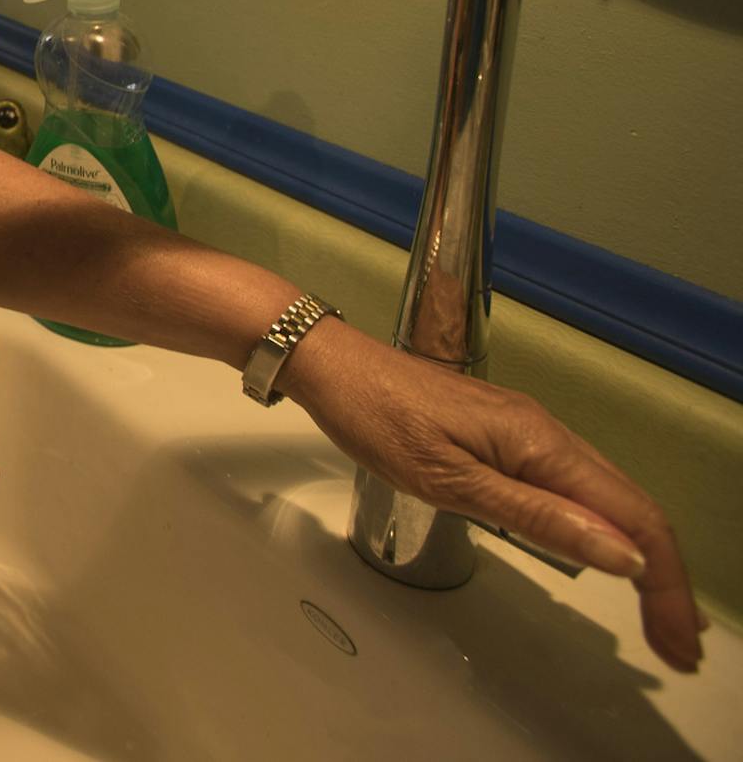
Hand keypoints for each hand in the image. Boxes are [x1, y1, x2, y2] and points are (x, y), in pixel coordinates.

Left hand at [283, 319, 706, 672]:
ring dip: (640, 557)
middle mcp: (547, 433)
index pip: (633, 517)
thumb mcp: (448, 479)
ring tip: (657, 615)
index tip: (679, 641)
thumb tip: (622, 553)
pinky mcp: (506, 434)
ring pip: (609, 497)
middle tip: (678, 646)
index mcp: (539, 443)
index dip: (666, 584)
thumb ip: (535, 516)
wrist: (332, 364)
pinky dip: (602, 528)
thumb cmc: (376, 417)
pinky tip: (603, 554)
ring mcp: (528, 431)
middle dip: (666, 581)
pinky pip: (575, 485)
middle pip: (633, 509)